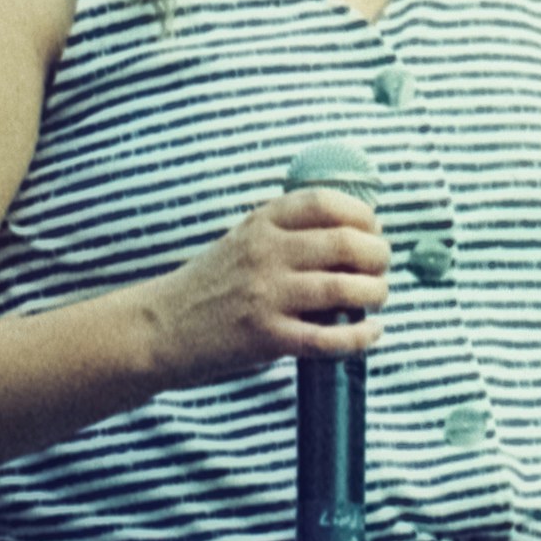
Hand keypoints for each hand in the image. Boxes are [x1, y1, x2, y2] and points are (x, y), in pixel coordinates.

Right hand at [159, 186, 389, 374]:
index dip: (362, 215)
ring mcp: (266, 295)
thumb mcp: (244, 240)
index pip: (326, 202)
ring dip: (375, 293)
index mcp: (261, 223)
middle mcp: (266, 253)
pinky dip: (360, 336)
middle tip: (381, 267)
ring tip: (376, 297)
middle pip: (347, 243)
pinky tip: (371, 332)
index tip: (372, 230)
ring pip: (345, 288)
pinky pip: (329, 337)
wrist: (159, 328)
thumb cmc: (210, 285)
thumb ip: (289, 233)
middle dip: (379, 255)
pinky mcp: (267, 337)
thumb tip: (356, 234)